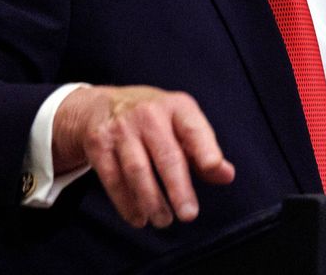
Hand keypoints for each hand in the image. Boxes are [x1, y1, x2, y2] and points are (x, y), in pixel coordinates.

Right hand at [52, 85, 235, 228]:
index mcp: (176, 107)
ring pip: (138, 170)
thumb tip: (226, 175)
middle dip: (178, 188)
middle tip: (189, 214)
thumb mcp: (180, 123)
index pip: (193, 128)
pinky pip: (113, 179)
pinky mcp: (99, 144)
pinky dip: (126, 203)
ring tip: (164, 220)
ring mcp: (121, 128)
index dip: (205, 148)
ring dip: (152, 201)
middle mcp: (149, 114)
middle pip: (166, 155)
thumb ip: (203, 150)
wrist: (101, 105)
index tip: (213, 167)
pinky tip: (139, 217)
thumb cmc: (152, 119)